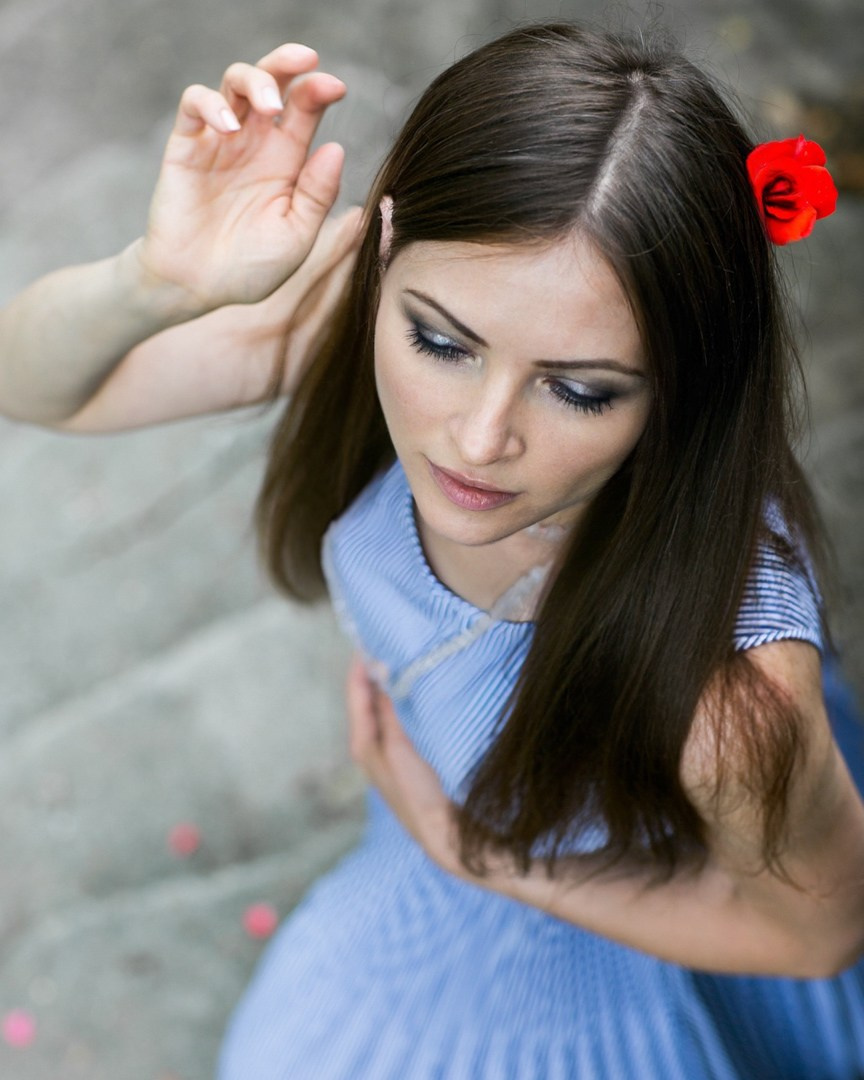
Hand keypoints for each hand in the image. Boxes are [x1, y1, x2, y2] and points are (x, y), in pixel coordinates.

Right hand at [136, 43, 352, 313]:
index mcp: (287, 161)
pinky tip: (228, 127)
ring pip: (234, 82)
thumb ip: (316, 196)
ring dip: (254, 80)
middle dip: (288, 64)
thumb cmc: (250, 268)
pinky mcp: (186, 146)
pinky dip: (211, 103)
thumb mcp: (295, 237)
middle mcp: (255, 143)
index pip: (305, 110)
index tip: (335, 87)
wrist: (197, 288)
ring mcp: (220, 140)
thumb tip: (336, 147)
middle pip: (272, 82)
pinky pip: (195, 104)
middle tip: (305, 64)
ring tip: (268, 106)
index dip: (320, 90)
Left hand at [346, 655, 465, 876]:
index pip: (356, 691)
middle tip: (386, 638)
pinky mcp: (407, 757)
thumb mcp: (400, 748)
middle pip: (368, 696)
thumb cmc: (419, 794)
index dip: (360, 663)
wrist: (444, 835)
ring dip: (389, 683)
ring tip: (401, 655)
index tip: (368, 634)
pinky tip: (416, 690)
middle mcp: (371, 745)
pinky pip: (399, 717)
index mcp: (363, 742)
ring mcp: (389, 752)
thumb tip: (379, 674)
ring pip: (384, 706)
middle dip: (374, 669)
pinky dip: (402, 699)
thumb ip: (389, 712)